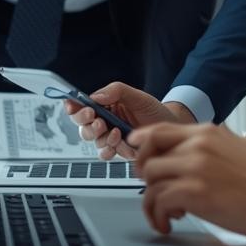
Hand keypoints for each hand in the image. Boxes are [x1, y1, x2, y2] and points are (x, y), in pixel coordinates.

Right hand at [64, 82, 193, 159]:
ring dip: (103, 139)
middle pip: (83, 127)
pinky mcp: (118, 150)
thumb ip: (115, 91)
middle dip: (89, 126)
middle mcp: (105, 122)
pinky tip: (121, 145)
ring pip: (94, 142)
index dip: (74, 108)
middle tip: (101, 123)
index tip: (78, 109)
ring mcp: (111, 137)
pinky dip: (111, 151)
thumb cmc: (154, 110)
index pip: (81, 107)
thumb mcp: (137, 96)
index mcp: (105, 106)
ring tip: (117, 133)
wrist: (171, 127)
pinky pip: (105, 154)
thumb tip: (95, 97)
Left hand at [133, 123, 245, 240]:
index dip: (141, 142)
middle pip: (148, 155)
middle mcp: (198, 145)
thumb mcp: (230, 152)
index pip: (159, 129)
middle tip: (154, 192)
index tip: (135, 153)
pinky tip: (169, 223)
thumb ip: (204, 149)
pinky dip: (158, 217)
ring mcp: (195, 167)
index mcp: (206, 133)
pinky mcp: (193, 191)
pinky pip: (157, 201)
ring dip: (152, 202)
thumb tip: (179, 157)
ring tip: (168, 214)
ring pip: (149, 180)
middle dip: (145, 177)